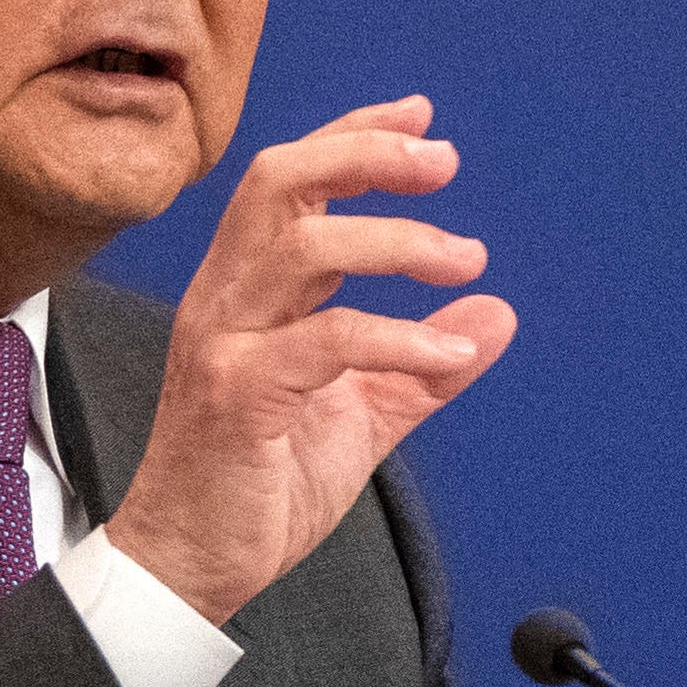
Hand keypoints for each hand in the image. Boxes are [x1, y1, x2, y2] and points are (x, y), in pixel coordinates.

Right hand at [95, 101, 510, 626]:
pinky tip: (453, 359)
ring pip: (302, 242)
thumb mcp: (360, 416)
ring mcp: (224, 343)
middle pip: (282, 181)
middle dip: (367, 155)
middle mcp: (225, 300)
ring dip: (397, 239)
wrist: (190, 568)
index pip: (290, 181)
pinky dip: (401, 339)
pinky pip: (328, 341)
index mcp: (245, 292)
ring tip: (467, 260)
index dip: (354, 135)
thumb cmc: (259, 486)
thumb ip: (422, 365)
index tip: (422, 119)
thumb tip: (496, 316)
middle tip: (447, 163)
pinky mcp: (237, 397)